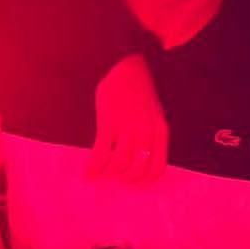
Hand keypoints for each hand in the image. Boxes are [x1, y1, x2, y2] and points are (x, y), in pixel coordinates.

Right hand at [88, 54, 168, 182]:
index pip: (157, 168)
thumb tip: (138, 159)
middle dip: (126, 179)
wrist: (124, 66)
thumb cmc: (137, 90)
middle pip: (138, 169)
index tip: (134, 182)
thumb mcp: (153, 114)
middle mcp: (146, 132)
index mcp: (160, 131)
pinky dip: (95, 166)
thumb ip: (150, 135)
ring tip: (103, 173)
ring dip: (110, 173)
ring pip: (120, 164)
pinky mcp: (109, 123)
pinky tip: (89, 172)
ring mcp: (127, 128)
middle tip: (116, 178)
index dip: (145, 180)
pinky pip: (102, 152)